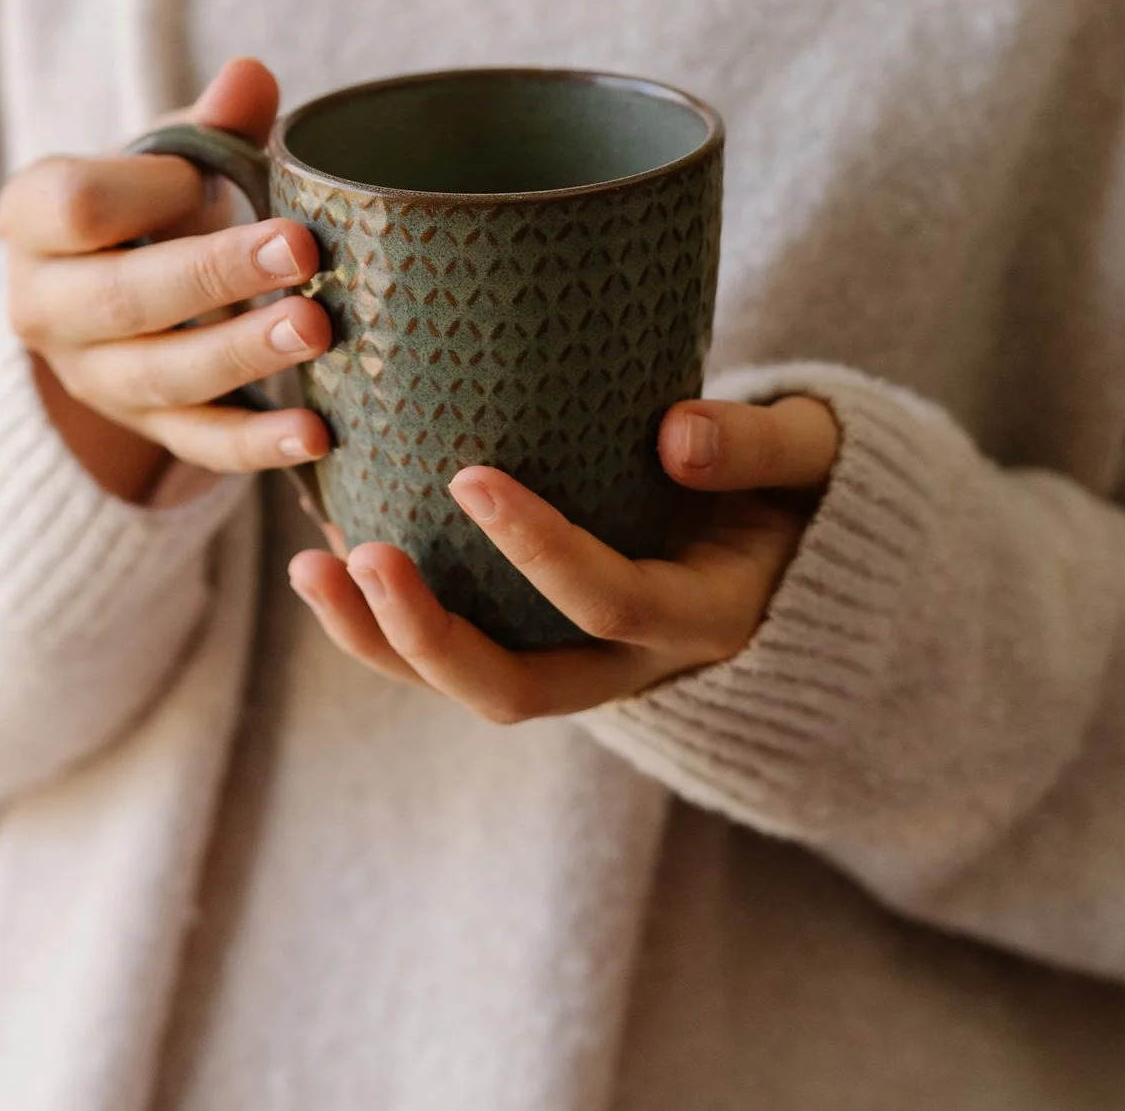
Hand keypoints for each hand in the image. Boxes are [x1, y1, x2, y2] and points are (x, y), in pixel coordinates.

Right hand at [0, 58, 334, 503]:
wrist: (110, 292)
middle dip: (216, 277)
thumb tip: (252, 78)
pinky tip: (318, 434)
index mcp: (32, 220)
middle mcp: (45, 307)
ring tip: (319, 328)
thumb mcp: (162, 159)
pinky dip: (259, 445)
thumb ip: (208, 125)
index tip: (205, 178)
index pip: (75, 207)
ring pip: (164, 377)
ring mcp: (93, 379)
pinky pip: (199, 447)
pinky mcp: (145, 430)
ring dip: (245, 354)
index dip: (145, 192)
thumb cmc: (143, 208)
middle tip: (301, 251)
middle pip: (124, 300)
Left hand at [288, 396, 838, 722]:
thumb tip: (677, 436)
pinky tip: (327, 558)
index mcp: (704, 616)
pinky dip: (385, 625)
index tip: (468, 475)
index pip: (608, 603)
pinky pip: (456, 658)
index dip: (537, 550)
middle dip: (428, 634)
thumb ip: (761, 444)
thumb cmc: (801, 483)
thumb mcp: (813, 456)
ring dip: (382, 642)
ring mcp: (583, 671)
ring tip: (311, 567)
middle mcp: (636, 667)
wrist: (803, 545)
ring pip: (470, 687)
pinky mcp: (543, 651)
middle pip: (517, 688)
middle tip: (359, 554)